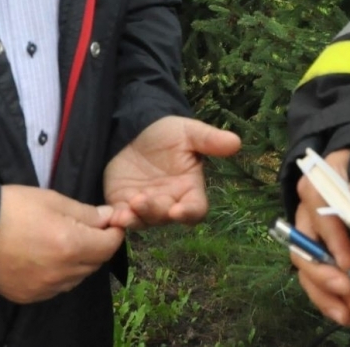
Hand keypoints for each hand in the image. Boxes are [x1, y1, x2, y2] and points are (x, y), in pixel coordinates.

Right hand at [0, 185, 125, 303]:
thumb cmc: (11, 209)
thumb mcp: (51, 200)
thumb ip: (84, 212)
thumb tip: (110, 217)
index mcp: (71, 245)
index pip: (110, 245)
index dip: (114, 231)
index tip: (109, 221)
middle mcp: (63, 272)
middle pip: (96, 262)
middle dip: (98, 245)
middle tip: (87, 227)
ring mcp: (46, 288)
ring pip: (78, 276)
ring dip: (81, 260)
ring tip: (65, 240)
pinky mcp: (31, 296)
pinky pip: (58, 286)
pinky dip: (62, 273)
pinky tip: (49, 257)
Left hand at [102, 116, 241, 229]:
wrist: (135, 128)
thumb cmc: (167, 132)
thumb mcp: (188, 131)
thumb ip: (210, 139)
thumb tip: (237, 142)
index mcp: (189, 189)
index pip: (196, 209)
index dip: (189, 213)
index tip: (178, 210)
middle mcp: (170, 202)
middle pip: (167, 218)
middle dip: (155, 211)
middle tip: (142, 200)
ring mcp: (146, 207)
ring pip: (144, 221)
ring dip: (137, 217)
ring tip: (127, 208)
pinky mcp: (122, 205)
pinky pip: (122, 219)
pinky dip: (118, 220)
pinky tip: (113, 215)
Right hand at [292, 147, 349, 327]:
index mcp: (317, 183)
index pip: (315, 207)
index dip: (329, 236)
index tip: (349, 261)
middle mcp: (305, 208)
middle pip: (301, 242)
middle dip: (320, 270)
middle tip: (344, 290)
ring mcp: (309, 232)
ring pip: (303, 265)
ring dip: (321, 290)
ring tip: (345, 312)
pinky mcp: (316, 252)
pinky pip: (313, 276)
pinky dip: (326, 297)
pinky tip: (347, 314)